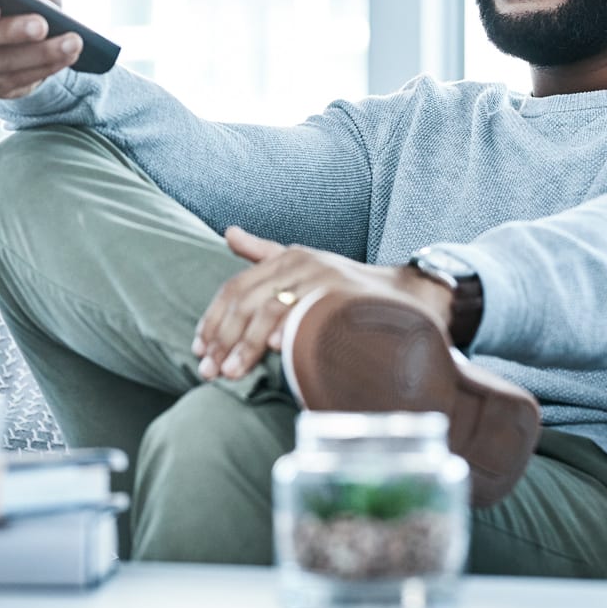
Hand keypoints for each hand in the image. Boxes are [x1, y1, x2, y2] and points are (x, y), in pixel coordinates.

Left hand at [192, 227, 453, 381]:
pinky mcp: (342, 294)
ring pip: (270, 309)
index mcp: (288, 257)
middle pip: (247, 301)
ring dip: (247, 344)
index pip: (236, 288)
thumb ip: (264, 254)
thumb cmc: (349, 287)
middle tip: (209, 372)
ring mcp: (322, 277)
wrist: (406, 295)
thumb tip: (229, 233)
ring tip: (232, 373)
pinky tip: (275, 350)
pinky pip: (307, 314)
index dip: (214, 320)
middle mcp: (302, 263)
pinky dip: (288, 329)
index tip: (200, 350)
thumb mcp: (304, 266)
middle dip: (223, 339)